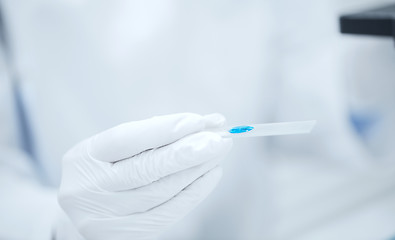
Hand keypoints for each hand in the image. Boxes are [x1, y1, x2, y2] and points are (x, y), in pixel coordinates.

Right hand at [58, 113, 231, 239]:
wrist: (85, 211)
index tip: (198, 121)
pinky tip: (211, 174)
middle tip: (219, 139)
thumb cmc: (107, 170)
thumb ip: (152, 134)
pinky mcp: (126, 236)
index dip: (164, 129)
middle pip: (145, 169)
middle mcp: (90, 190)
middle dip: (187, 152)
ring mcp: (106, 218)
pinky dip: (194, 192)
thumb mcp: (115, 149)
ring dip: (196, 169)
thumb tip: (202, 124)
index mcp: (83, 158)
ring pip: (161, 191)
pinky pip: (168, 213)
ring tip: (218, 152)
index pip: (125, 139)